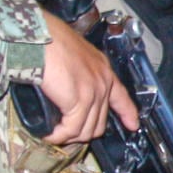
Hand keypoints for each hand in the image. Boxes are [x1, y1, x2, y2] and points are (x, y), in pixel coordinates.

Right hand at [40, 14, 138, 144]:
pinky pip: (71, 129)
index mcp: (102, 68)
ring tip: (54, 135)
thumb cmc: (47, 40)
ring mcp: (94, 91)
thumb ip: (77, 74)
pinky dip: (59, 135)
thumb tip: (67, 93)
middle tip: (65, 133)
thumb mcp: (71, 56)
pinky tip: (49, 135)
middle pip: (100, 121)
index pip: (121, 96)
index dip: (128, 113)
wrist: (39, 37)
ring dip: (69, 136)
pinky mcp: (80, 100)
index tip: (133, 125)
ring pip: (86, 128)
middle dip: (83, 131)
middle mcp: (103, 80)